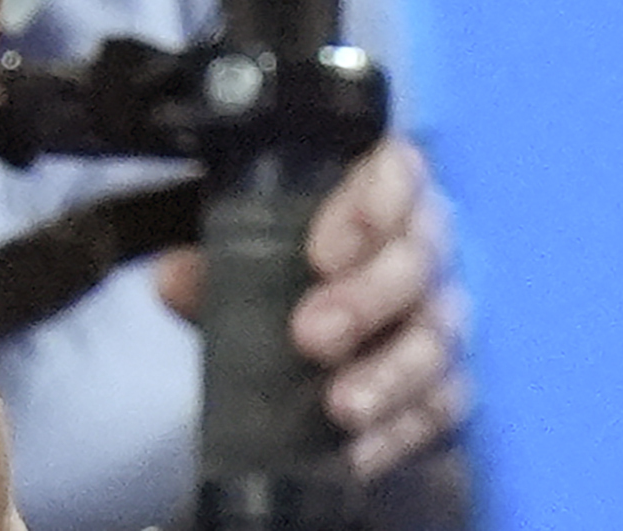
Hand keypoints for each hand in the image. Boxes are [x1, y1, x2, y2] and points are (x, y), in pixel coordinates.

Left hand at [153, 135, 471, 481]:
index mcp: (378, 188)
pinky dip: (399, 432)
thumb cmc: (285, 280)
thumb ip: (212, 268)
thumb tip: (173, 278)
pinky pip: (441, 407)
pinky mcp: (449, 382)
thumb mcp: (241, 265)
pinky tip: (358, 451)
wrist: (309, 346)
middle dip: (368, 297)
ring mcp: (442, 313)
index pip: (397, 171)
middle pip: (420, 257)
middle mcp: (423, 245)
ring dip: (390, 373)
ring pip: (438, 336)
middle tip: (312, 334)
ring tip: (341, 405)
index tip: (321, 253)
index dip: (369, 206)